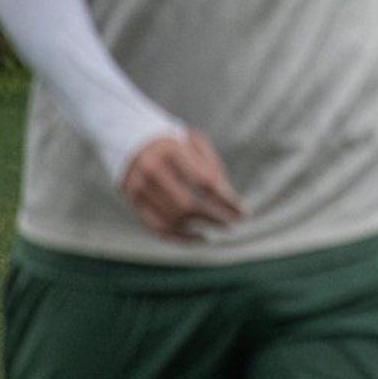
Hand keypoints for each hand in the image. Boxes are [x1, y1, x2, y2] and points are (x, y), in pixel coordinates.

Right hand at [120, 129, 244, 241]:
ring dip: (198, 228)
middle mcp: (151, 169)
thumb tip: (228, 200)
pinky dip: (180, 237)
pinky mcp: (133, 202)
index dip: (225, 200)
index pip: (203, 181)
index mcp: (170, 149)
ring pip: (171, 219)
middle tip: (234, 223)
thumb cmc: (175, 143)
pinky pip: (157, 228)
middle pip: (186, 204)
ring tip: (220, 229)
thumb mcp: (196, 143)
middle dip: (214, 217)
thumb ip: (212, 168)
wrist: (133, 140)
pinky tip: (200, 238)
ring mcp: (138, 188)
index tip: (244, 212)